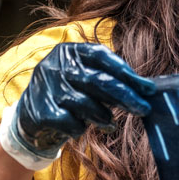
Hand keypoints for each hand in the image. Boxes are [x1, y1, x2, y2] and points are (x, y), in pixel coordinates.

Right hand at [0, 43, 155, 169]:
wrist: (30, 117)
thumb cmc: (68, 95)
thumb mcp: (84, 80)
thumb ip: (109, 79)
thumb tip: (145, 89)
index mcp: (69, 51)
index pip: (102, 56)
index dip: (126, 72)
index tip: (148, 88)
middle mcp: (55, 65)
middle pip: (97, 81)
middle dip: (125, 96)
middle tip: (144, 108)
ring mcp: (45, 87)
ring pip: (85, 103)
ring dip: (104, 117)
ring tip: (110, 124)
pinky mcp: (39, 111)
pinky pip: (71, 122)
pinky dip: (81, 128)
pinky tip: (82, 128)